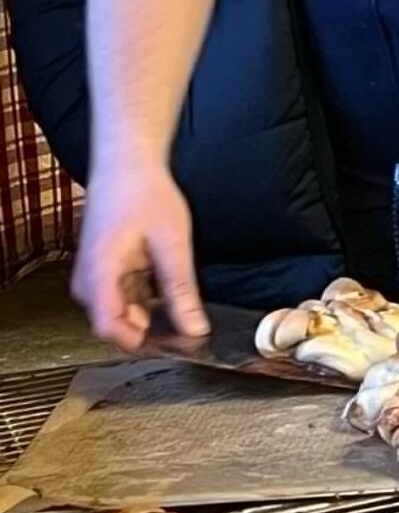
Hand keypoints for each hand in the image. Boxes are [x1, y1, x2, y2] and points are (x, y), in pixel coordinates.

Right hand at [71, 161, 207, 349]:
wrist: (126, 164)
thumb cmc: (145, 195)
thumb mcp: (171, 244)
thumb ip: (181, 289)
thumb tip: (195, 329)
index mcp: (98, 276)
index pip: (113, 330)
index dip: (146, 345)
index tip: (179, 349)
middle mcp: (88, 283)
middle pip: (117, 328)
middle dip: (153, 337)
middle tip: (192, 338)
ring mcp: (94, 280)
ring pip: (122, 317)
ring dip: (153, 322)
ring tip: (188, 322)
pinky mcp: (104, 275)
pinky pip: (124, 301)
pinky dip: (148, 306)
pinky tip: (174, 303)